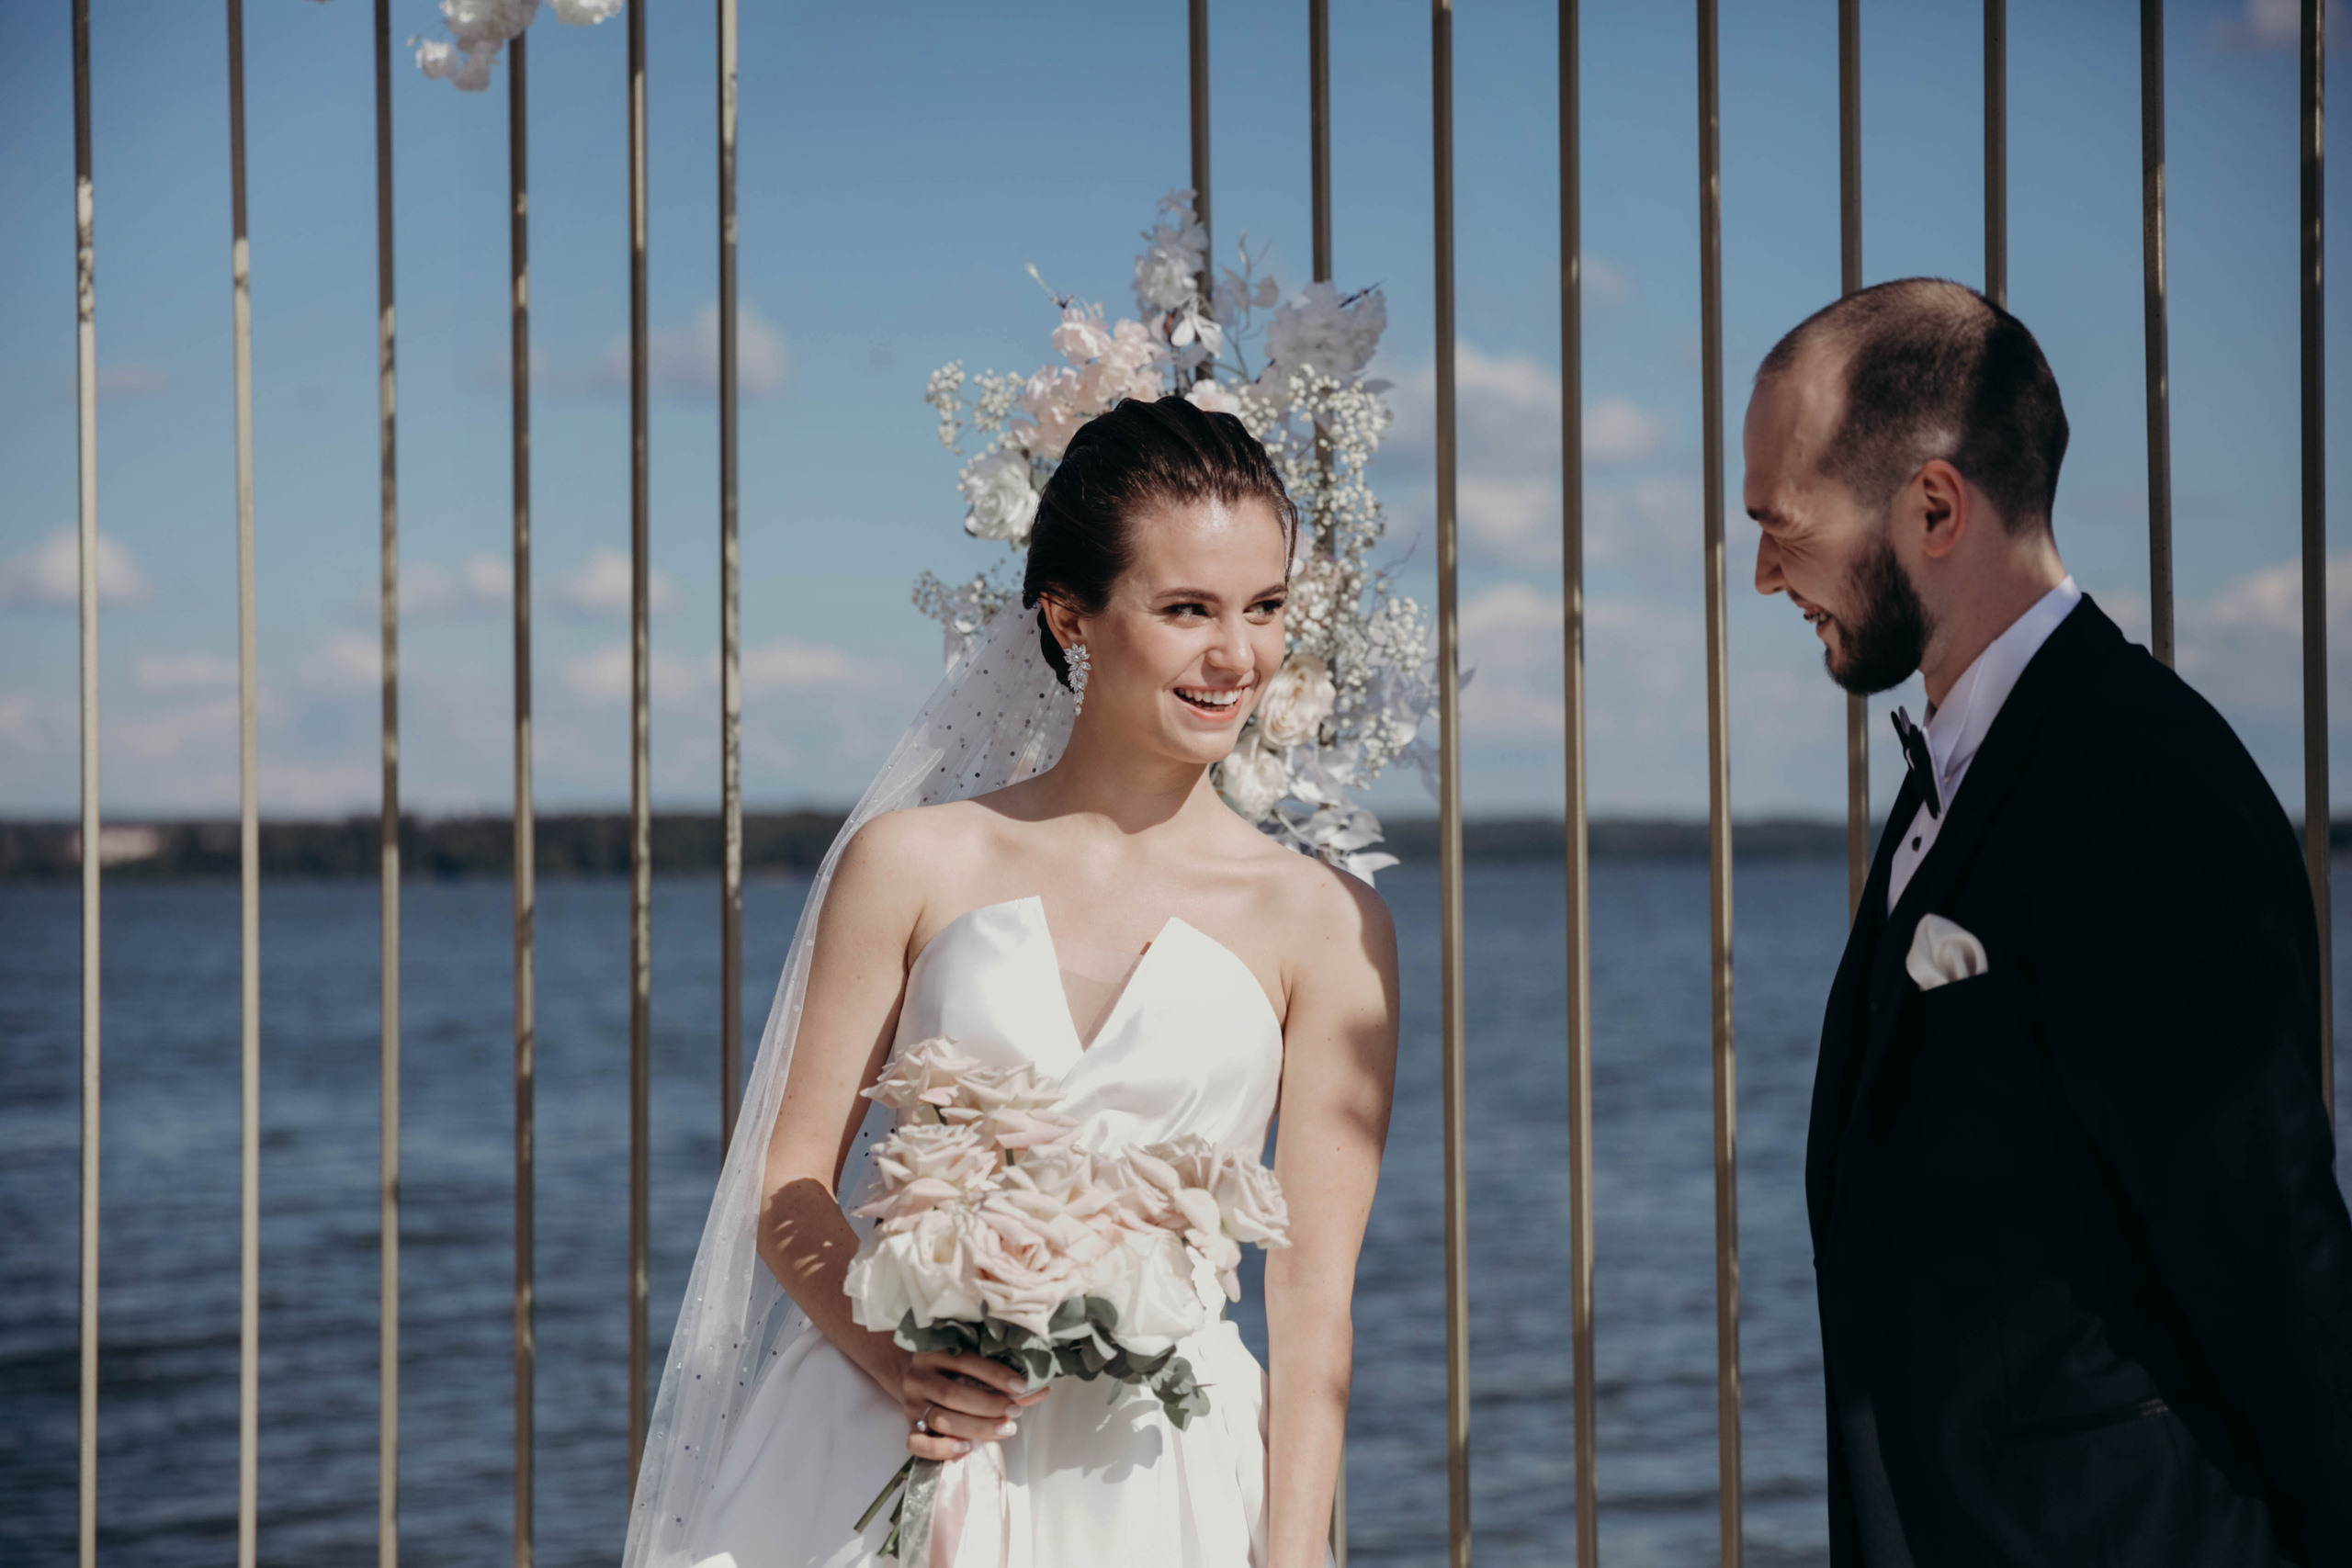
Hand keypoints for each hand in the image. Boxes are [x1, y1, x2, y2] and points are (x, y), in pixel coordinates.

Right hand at [900, 1349, 1047, 1462]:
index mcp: (935, 1350)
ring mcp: (911, 1402)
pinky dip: (941, 1449)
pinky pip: (917, 1443)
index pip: (966, 1361)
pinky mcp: (908, 1426)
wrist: (913, 1373)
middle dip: (989, 1406)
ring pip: (940, 1419)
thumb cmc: (954, 1368)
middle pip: (953, 1395)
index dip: (995, 1374)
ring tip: (1004, 1429)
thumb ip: (1005, 1378)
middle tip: (1015, 1412)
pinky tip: (965, 1448)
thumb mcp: (974, 1364)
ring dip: (975, 1427)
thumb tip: (1042, 1388)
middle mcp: (919, 1375)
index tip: (1021, 1386)